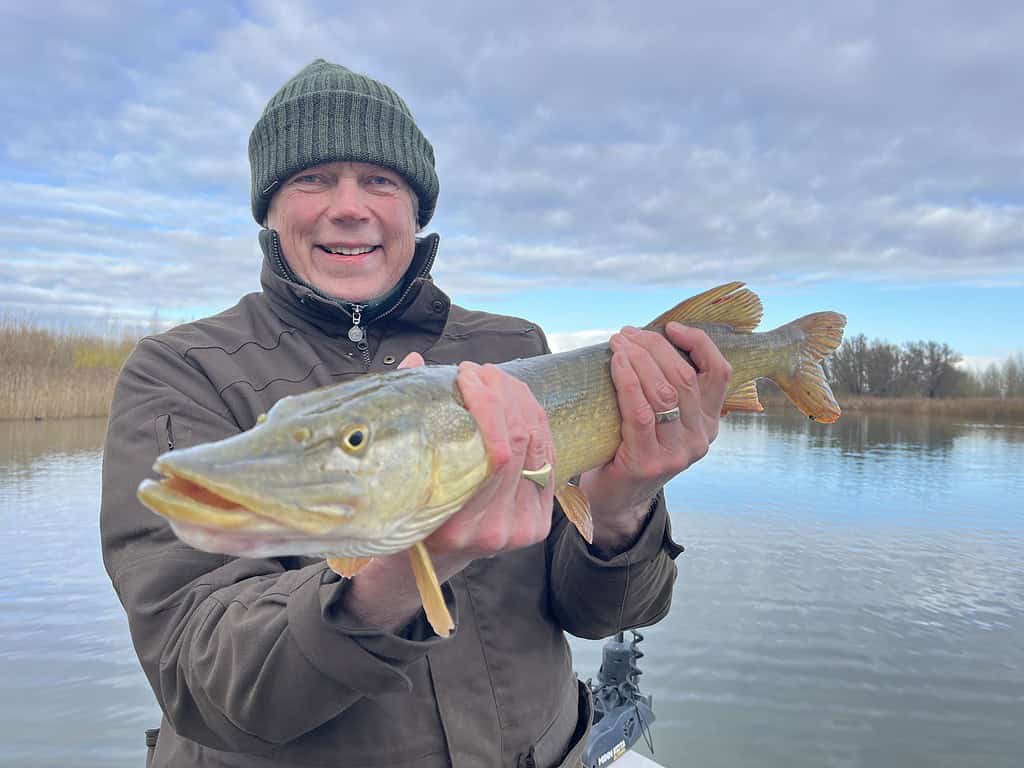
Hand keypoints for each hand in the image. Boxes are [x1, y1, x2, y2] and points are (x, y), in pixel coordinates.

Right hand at [339, 353, 555, 631]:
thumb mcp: (398, 478)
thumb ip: (407, 420)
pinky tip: (516, 402)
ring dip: (522, 403)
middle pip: (523, 444)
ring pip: (541, 448)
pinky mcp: (539, 522)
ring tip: (497, 379)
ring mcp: (523, 530)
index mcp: (457, 528)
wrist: (428, 563)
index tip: (464, 373)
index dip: (487, 403)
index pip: (496, 452)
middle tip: (481, 370)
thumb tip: (413, 363)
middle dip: (504, 395)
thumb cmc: (404, 511)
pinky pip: (549, 460)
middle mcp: (497, 533)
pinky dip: (536, 424)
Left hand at [579, 323, 731, 549]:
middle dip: (655, 347)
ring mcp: (677, 453)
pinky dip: (628, 382)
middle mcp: (700, 437)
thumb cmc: (631, 445)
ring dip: (638, 360)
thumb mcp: (661, 418)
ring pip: (665, 392)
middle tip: (627, 334)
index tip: (670, 327)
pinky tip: (616, 364)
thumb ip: (667, 387)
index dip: (699, 343)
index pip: (720, 373)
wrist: (613, 498)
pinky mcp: (648, 463)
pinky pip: (641, 413)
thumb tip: (645, 336)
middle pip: (685, 377)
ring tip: (617, 344)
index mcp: (709, 421)